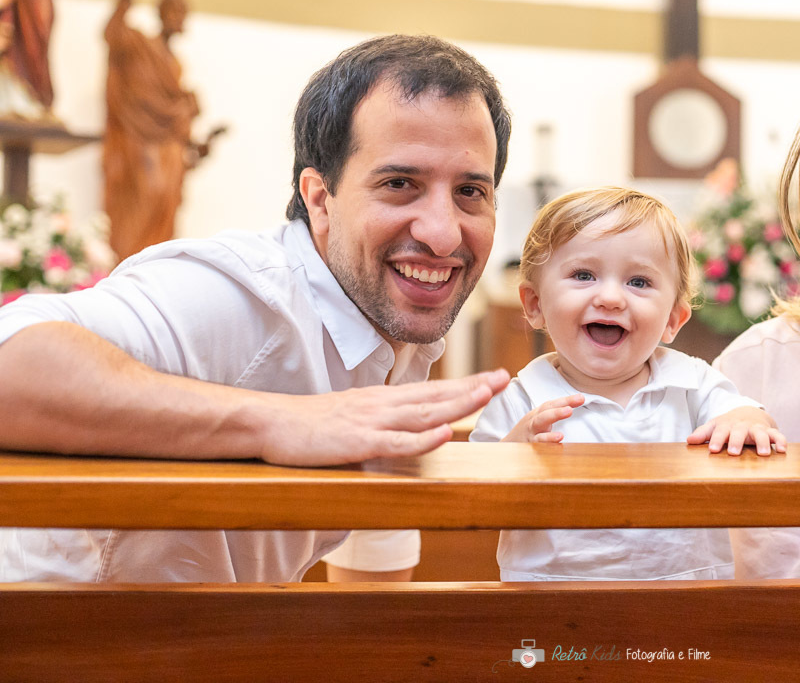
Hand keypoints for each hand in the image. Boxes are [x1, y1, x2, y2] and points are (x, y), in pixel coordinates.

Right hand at [259, 369, 510, 465]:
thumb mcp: (354, 417)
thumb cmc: (311, 424)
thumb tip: (407, 427)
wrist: (271, 423)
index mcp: (385, 400)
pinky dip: (423, 439)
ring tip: (488, 394)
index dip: (467, 384)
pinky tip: (445, 434)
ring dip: (458, 404)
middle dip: (474, 387)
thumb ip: (383, 421)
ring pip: (425, 413)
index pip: (434, 390)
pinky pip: (397, 442)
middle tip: (506, 378)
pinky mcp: (359, 443)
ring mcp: (373, 422)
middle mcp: (385, 405)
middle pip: (437, 396)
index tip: (496, 378)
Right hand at [502, 394, 583, 443]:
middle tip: (570, 410)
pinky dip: (542, 450)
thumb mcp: (541, 417)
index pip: (552, 405)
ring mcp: (530, 437)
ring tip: (561, 436)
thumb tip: (580, 399)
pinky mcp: (528, 449)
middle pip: (544, 415)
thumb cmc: (530, 429)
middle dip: (556, 413)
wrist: (508, 444)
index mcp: (539, 414)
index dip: (566, 400)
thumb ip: (555, 411)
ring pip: (538, 435)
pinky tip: (551, 452)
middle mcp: (533, 423)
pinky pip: (535, 450)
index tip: (581, 398)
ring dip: (549, 436)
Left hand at [687, 406, 786, 456]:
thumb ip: (703, 433)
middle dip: (736, 441)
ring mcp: (756, 428)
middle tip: (733, 452)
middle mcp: (742, 426)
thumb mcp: (715, 426)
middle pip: (739, 432)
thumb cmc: (729, 424)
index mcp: (726, 425)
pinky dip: (781, 441)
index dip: (716, 440)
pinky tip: (783, 450)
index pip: (719, 432)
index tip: (712, 450)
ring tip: (763, 453)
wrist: (749, 412)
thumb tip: (689, 441)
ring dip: (762, 442)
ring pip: (760, 433)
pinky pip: (777, 435)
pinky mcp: (769, 431)